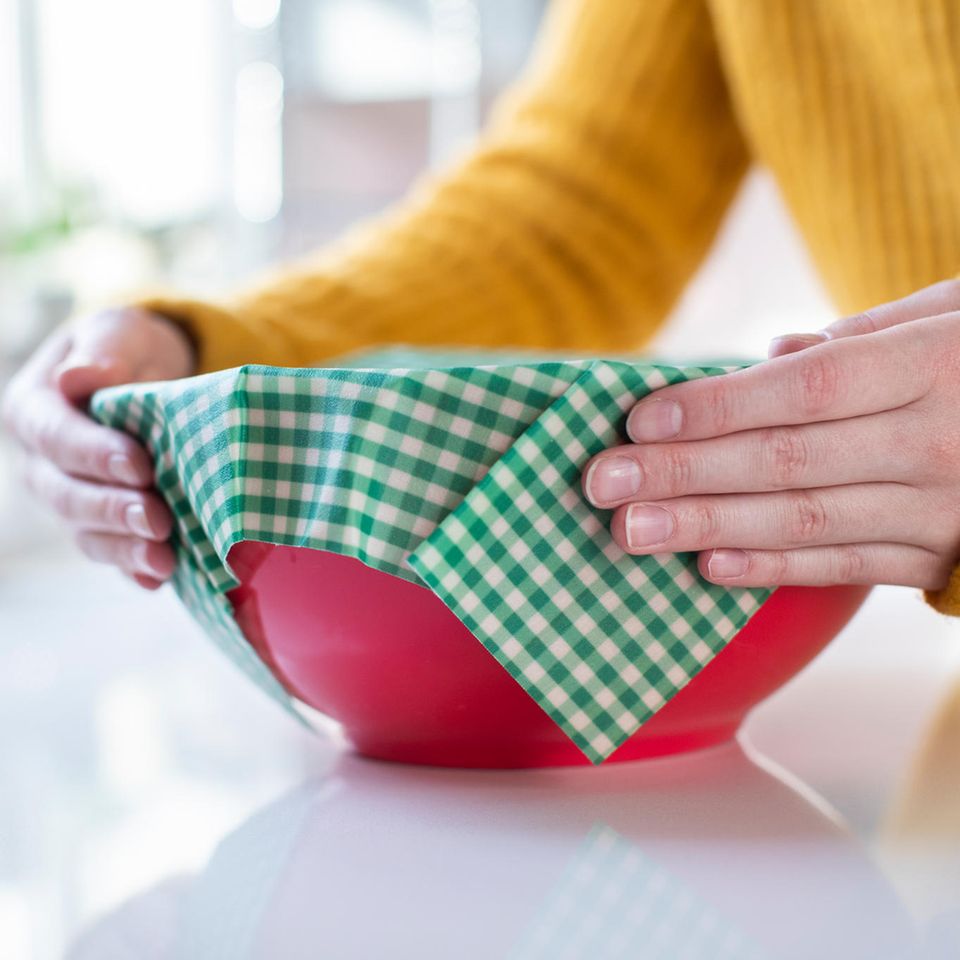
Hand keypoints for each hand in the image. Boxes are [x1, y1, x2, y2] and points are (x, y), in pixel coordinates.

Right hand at [2, 306, 195, 588]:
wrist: (150, 375)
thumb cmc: (129, 350)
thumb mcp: (120, 333)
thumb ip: (105, 351)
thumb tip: (80, 378)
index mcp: (34, 411)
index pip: (57, 437)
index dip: (95, 454)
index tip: (140, 465)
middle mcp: (43, 465)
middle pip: (68, 495)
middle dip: (114, 509)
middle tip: (159, 518)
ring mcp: (71, 501)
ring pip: (86, 534)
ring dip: (125, 549)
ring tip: (164, 559)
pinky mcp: (102, 527)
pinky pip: (113, 554)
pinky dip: (134, 570)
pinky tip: (159, 579)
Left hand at [582, 279, 959, 590]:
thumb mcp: (958, 316)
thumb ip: (867, 337)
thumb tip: (773, 359)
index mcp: (934, 366)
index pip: (802, 392)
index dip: (715, 408)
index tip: (637, 420)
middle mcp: (937, 442)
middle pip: (786, 461)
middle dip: (683, 474)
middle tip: (601, 483)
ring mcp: (943, 511)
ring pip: (806, 521)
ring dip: (708, 529)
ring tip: (630, 532)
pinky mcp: (944, 560)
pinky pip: (846, 567)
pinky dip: (774, 567)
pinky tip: (707, 566)